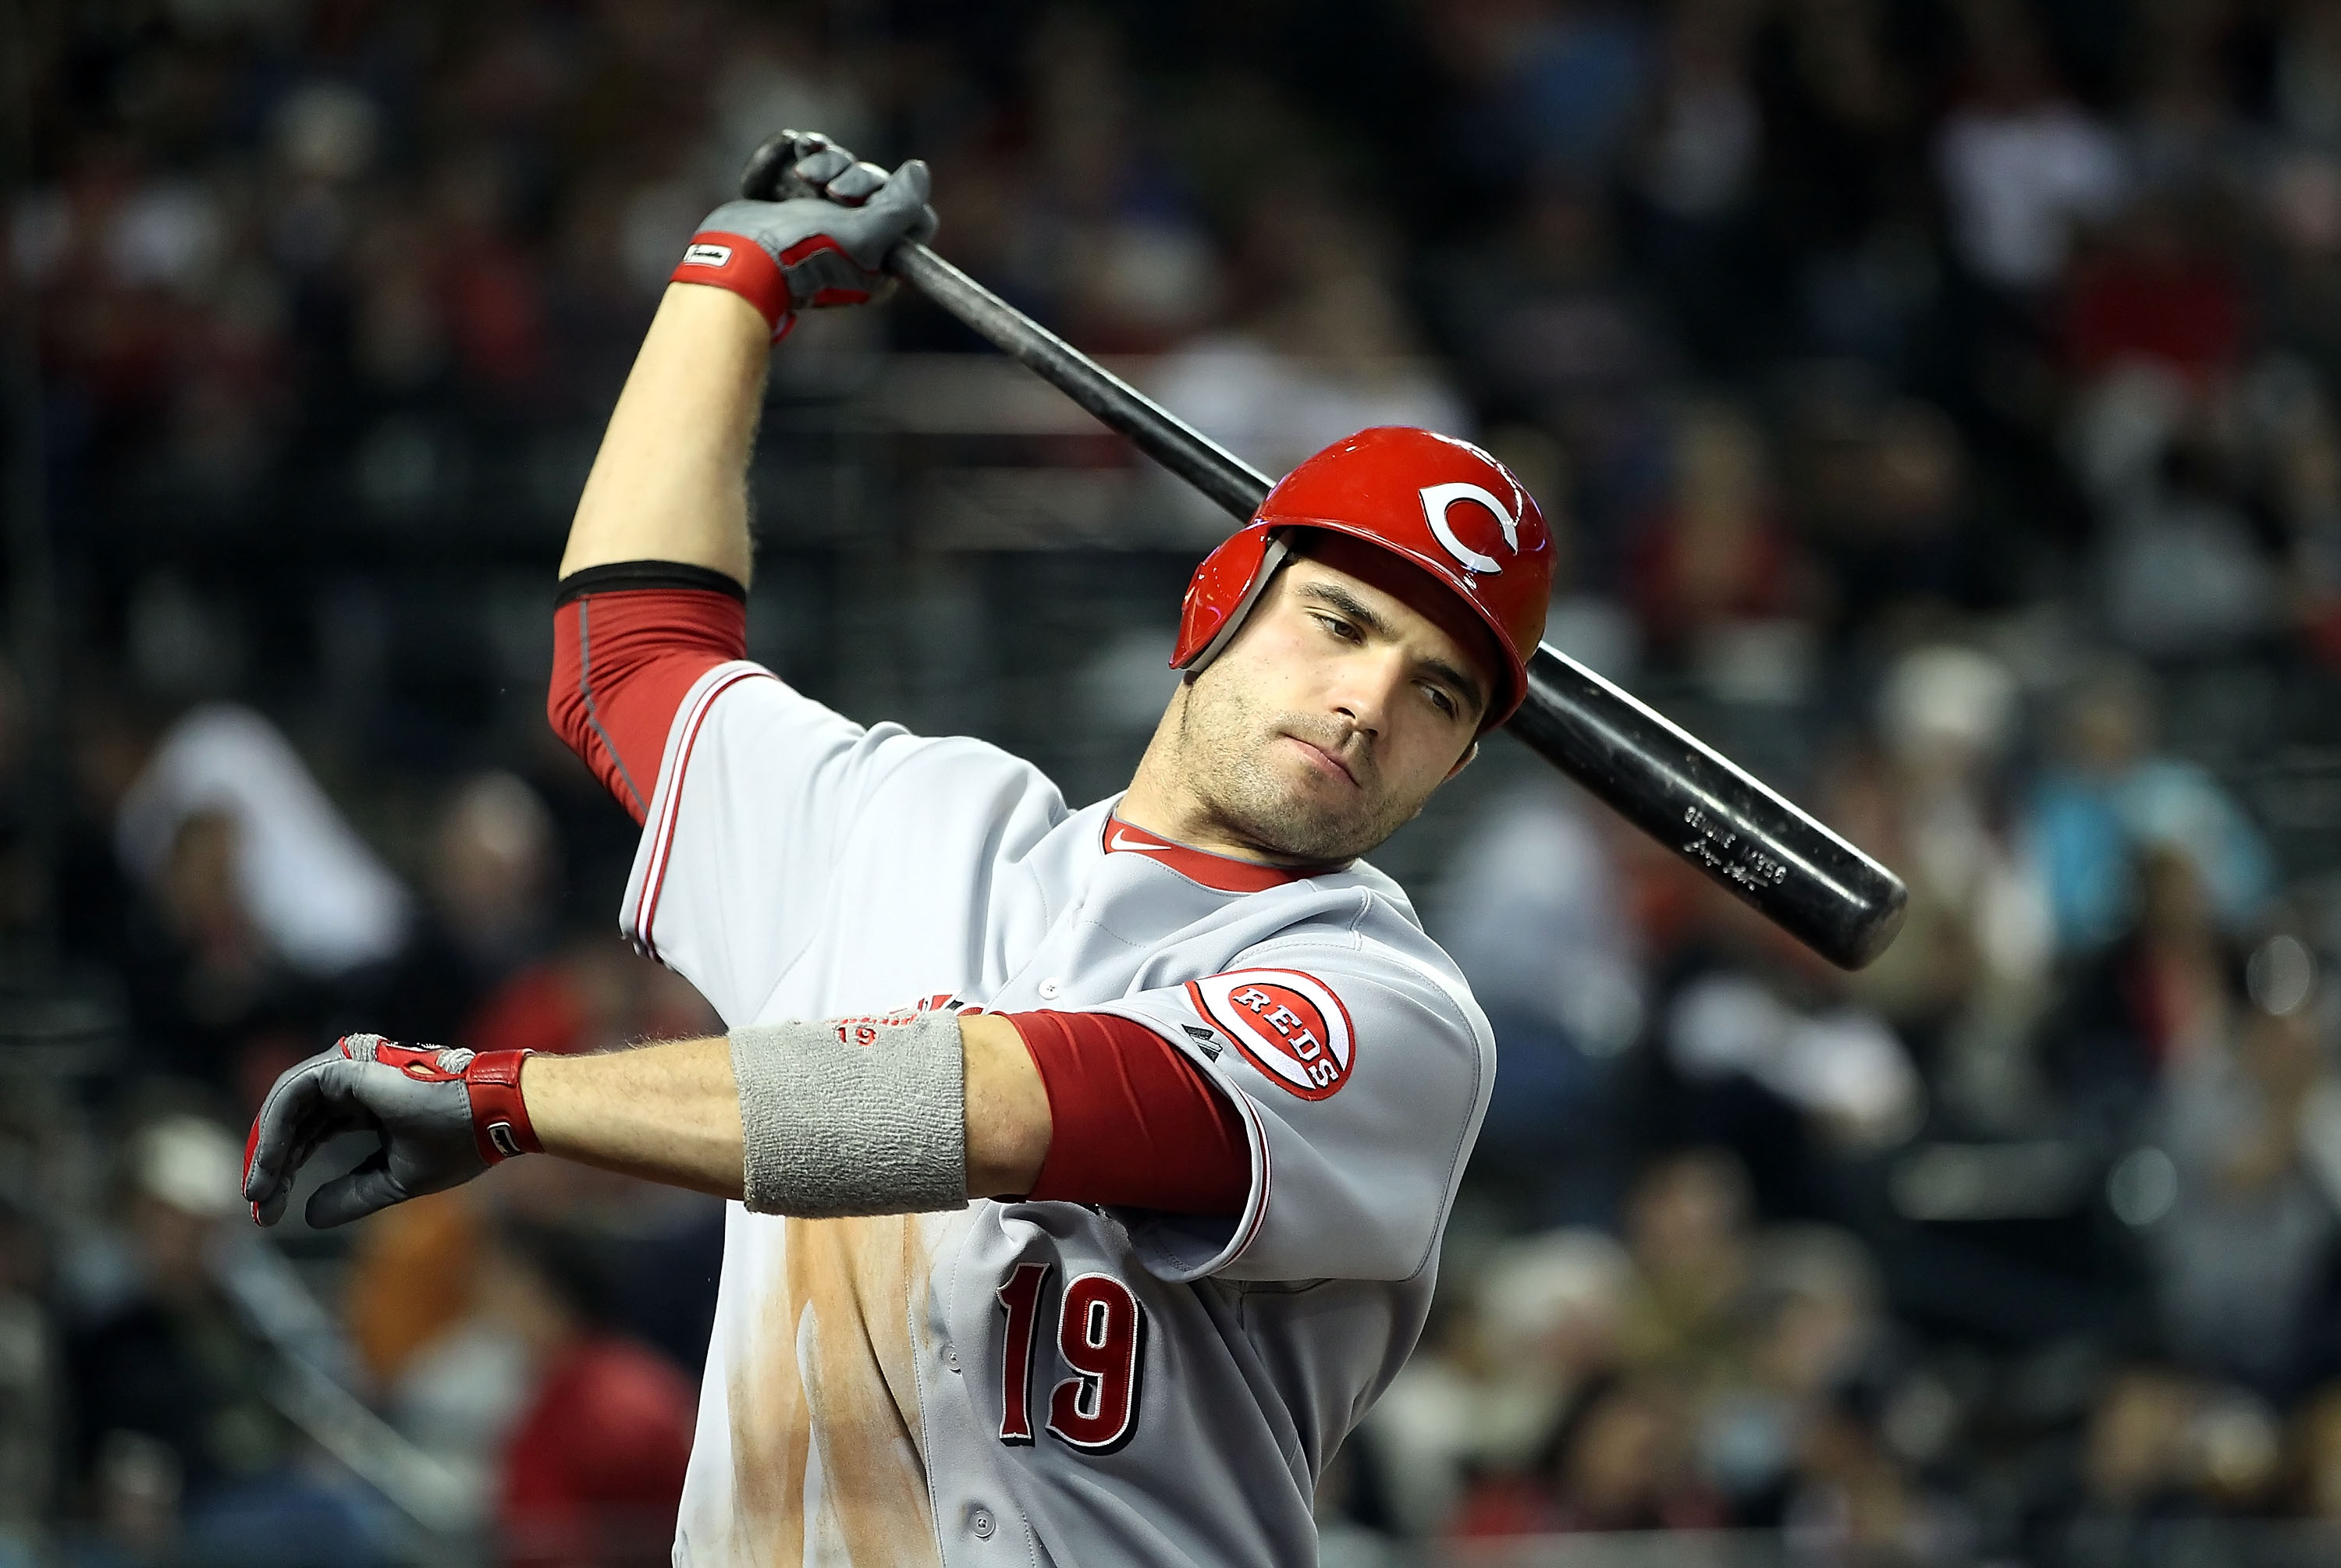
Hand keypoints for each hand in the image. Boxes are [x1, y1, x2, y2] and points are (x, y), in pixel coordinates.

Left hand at [241, 1034, 538, 1228]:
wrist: (493, 1114)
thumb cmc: (459, 1141)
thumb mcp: (397, 1180)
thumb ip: (354, 1194)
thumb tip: (307, 1216)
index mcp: (368, 1104)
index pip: (312, 1135)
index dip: (290, 1170)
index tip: (274, 1213)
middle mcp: (353, 1083)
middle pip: (295, 1123)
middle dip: (273, 1165)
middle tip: (259, 1206)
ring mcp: (348, 1071)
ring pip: (286, 1106)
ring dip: (267, 1150)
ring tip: (258, 1192)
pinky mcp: (346, 1067)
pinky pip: (294, 1094)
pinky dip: (274, 1128)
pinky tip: (270, 1163)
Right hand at [668, 130, 937, 338]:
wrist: (740, 257)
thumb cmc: (804, 254)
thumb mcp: (864, 236)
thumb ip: (901, 206)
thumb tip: (918, 171)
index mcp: (881, 261)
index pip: (911, 214)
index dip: (893, 196)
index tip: (864, 201)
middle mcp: (856, 241)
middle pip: (876, 185)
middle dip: (852, 177)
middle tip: (829, 192)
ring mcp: (822, 219)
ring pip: (842, 167)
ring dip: (826, 162)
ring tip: (802, 177)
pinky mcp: (791, 199)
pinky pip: (810, 158)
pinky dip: (801, 152)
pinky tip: (794, 152)